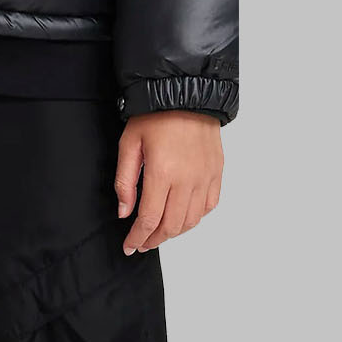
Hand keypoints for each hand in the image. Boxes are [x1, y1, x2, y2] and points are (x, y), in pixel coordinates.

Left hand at [115, 110, 223, 253]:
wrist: (185, 94)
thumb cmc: (154, 115)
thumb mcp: (129, 143)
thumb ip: (125, 180)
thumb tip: (124, 212)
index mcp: (163, 173)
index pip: (150, 218)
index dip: (138, 237)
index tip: (129, 246)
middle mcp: (188, 180)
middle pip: (172, 226)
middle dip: (154, 239)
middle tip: (141, 243)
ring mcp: (205, 179)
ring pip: (191, 221)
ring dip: (174, 232)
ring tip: (158, 233)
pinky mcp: (217, 174)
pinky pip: (208, 207)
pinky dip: (194, 218)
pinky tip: (181, 217)